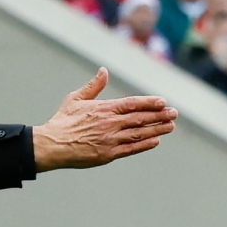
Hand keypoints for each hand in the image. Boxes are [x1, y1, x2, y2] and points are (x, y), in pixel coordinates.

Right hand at [32, 69, 176, 170]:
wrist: (53, 145)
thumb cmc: (63, 121)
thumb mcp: (76, 99)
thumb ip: (93, 86)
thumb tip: (104, 71)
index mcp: (104, 109)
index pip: (132, 104)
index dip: (149, 103)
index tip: (163, 102)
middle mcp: (110, 124)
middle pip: (140, 118)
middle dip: (159, 115)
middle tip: (174, 113)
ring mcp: (111, 140)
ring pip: (139, 134)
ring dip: (157, 129)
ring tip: (171, 126)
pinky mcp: (108, 154)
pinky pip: (131, 149)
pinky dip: (144, 144)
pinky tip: (156, 140)